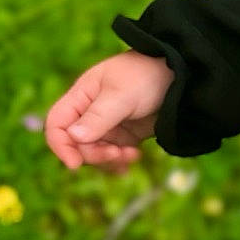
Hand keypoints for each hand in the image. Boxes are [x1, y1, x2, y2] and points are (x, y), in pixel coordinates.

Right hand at [45, 52, 172, 172]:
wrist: (181, 75)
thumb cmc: (147, 75)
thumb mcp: (121, 95)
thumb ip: (98, 117)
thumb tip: (73, 137)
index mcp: (81, 97)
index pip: (57, 125)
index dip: (61, 146)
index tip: (75, 164)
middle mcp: (90, 113)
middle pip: (77, 144)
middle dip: (94, 154)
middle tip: (116, 154)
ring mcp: (108, 125)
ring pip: (95, 152)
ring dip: (110, 160)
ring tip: (132, 155)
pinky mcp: (126, 135)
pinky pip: (114, 154)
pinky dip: (121, 160)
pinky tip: (135, 157)